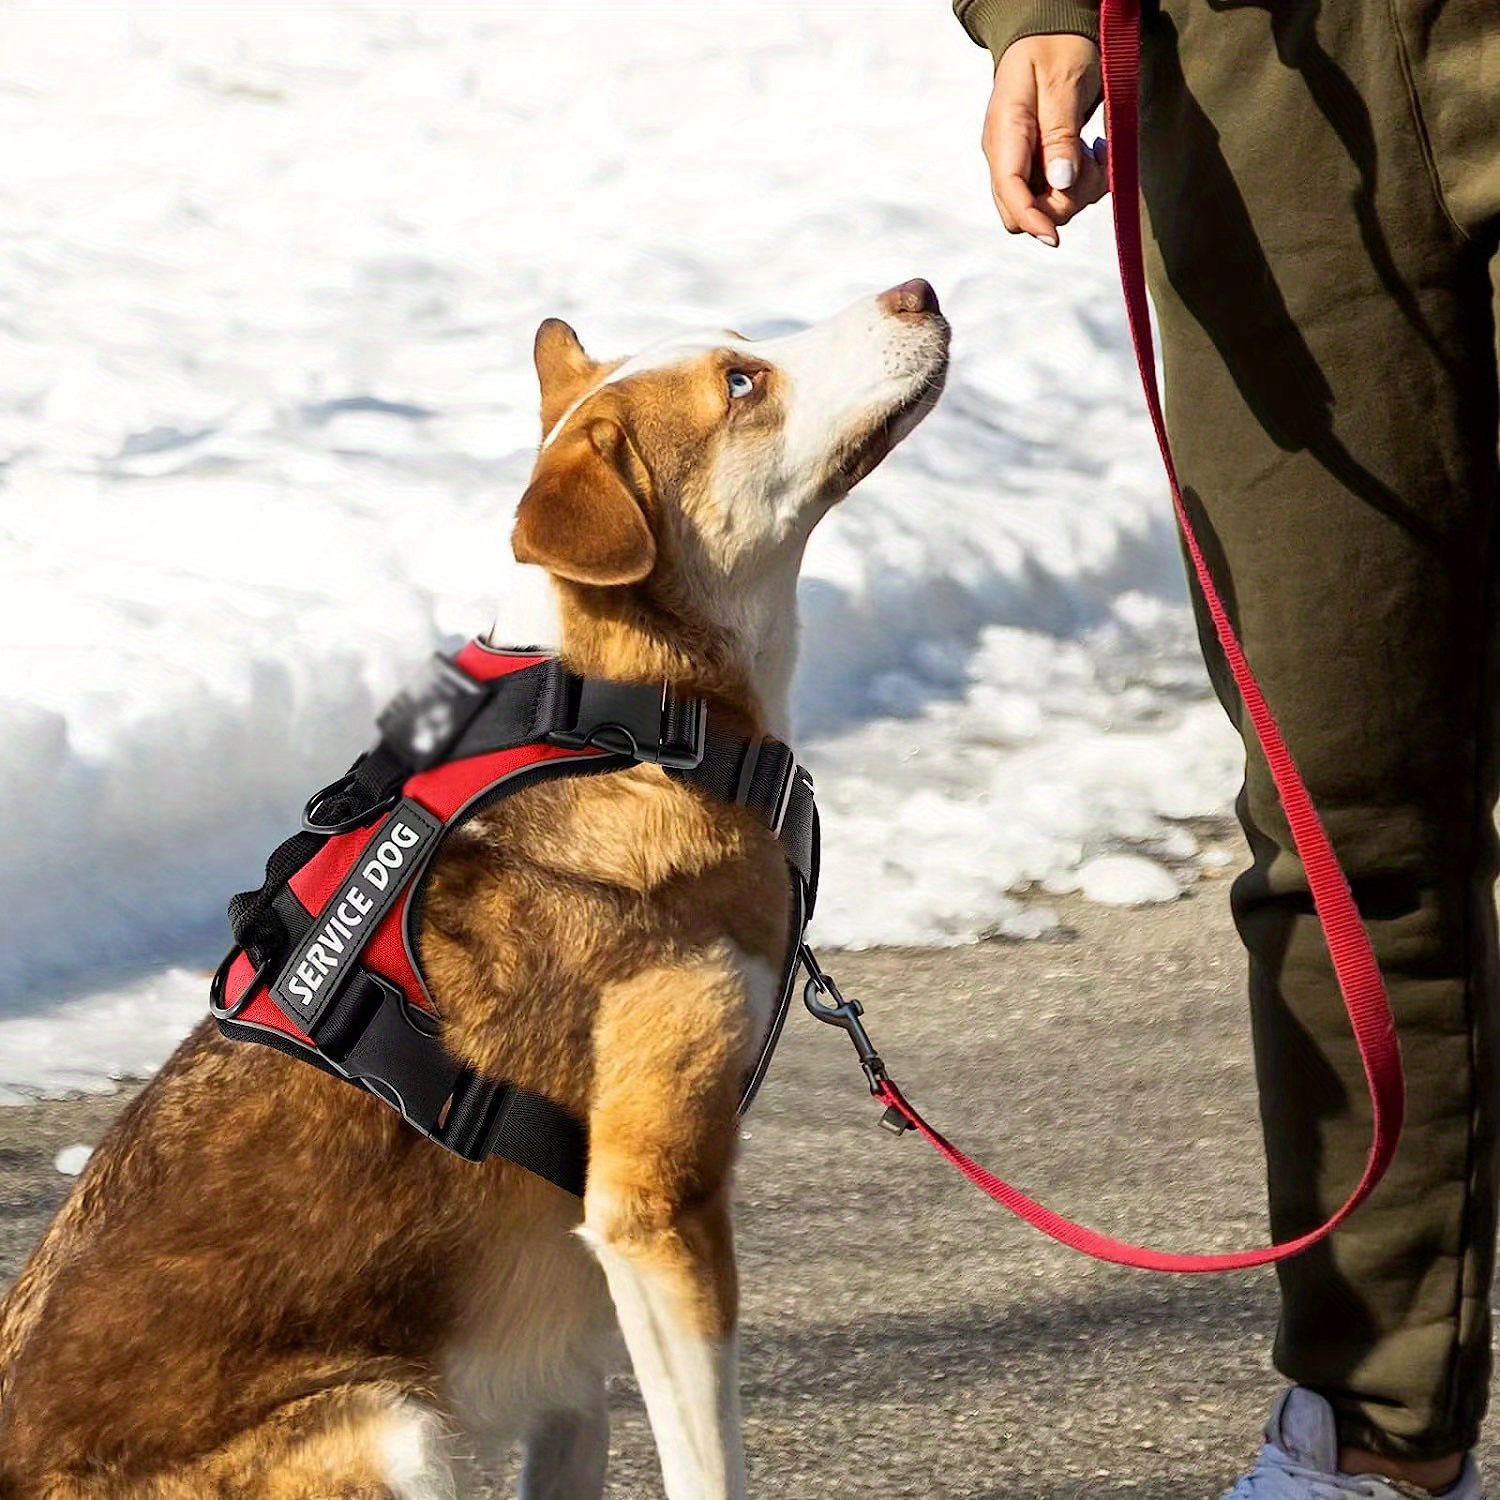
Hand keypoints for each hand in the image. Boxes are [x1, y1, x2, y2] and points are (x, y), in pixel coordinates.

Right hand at [982, 33, 1107, 246]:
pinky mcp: (1036, 165)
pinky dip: (1082, 184)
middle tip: (1095, 163)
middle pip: (1023, 212)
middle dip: (1063, 203)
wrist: (1051, 30)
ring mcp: (1019, 162)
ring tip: (1099, 151)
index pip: (1009, 191)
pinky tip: (1093, 153)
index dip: (1031, 219)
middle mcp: (1005, 155)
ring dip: (1080, 191)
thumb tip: (1061, 182)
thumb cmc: (1057, 45)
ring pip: (1044, 208)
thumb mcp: (1064, 80)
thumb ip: (1060, 133)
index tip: (1054, 237)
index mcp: (1005, 132)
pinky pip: (1056, 195)